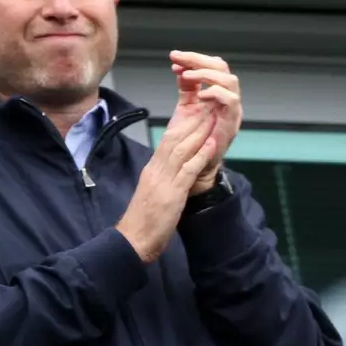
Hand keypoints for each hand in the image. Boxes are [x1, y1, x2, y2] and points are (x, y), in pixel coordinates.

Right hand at [115, 111, 219, 262]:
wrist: (133, 240)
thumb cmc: (142, 221)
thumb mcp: (152, 194)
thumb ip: (162, 179)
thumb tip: (173, 170)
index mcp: (152, 170)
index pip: (168, 141)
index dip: (183, 125)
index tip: (196, 112)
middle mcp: (156, 171)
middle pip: (175, 139)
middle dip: (192, 121)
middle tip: (207, 105)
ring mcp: (164, 181)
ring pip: (182, 150)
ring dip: (199, 132)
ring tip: (212, 116)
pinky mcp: (172, 195)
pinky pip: (187, 170)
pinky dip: (200, 155)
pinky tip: (212, 144)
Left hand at [169, 51, 241, 194]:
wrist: (193, 166)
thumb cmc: (191, 139)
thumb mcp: (186, 107)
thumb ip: (187, 88)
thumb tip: (180, 67)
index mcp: (217, 92)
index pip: (212, 65)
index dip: (194, 59)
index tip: (174, 57)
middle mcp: (227, 97)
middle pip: (222, 67)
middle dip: (198, 60)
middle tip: (179, 59)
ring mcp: (232, 110)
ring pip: (229, 80)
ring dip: (206, 74)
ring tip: (187, 76)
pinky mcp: (231, 122)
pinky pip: (230, 100)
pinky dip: (216, 93)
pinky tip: (200, 95)